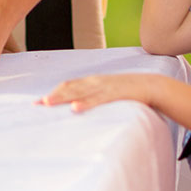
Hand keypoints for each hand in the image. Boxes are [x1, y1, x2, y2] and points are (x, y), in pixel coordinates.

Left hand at [38, 73, 160, 111]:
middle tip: (37, 104)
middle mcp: (95, 81)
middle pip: (69, 87)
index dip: (53, 93)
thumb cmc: (129, 93)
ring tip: (48, 103)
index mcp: (93, 81)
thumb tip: (81, 108)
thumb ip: (96, 98)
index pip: (68, 86)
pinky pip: (97, 99)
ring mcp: (104, 87)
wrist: (152, 86)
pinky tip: (75, 108)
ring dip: (62, 97)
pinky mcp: (115, 93)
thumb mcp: (109, 93)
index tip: (38, 103)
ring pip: (79, 91)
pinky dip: (85, 103)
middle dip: (53, 96)